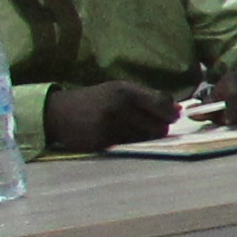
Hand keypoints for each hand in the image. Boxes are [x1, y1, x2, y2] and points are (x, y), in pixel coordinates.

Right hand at [40, 81, 171, 151]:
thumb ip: (149, 97)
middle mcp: (118, 108)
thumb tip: (179, 110)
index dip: (171, 113)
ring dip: (143, 136)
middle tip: (149, 125)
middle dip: (159, 127)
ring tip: (129, 128)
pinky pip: (128, 146)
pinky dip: (127, 143)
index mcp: (125, 91)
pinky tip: (116, 135)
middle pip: (158, 126)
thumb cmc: (96, 99)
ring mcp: (109, 127)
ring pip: (144, 139)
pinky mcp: (101, 143)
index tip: (172, 117)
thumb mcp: (120, 90)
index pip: (162, 105)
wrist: (58, 113)